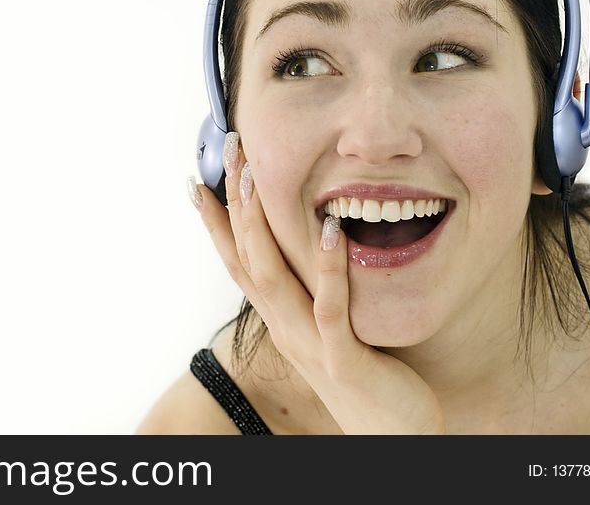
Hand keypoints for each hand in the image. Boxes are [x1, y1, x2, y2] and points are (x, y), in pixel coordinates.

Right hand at [189, 132, 444, 433]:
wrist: (390, 436)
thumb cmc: (367, 379)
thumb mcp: (329, 329)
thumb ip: (312, 293)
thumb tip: (305, 257)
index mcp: (281, 318)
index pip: (238, 262)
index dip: (216, 224)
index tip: (199, 182)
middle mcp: (284, 327)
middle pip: (245, 258)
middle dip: (232, 203)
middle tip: (228, 152)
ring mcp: (308, 341)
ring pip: (272, 277)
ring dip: (258, 226)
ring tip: (252, 178)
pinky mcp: (343, 357)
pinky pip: (330, 307)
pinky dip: (327, 267)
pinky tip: (329, 228)